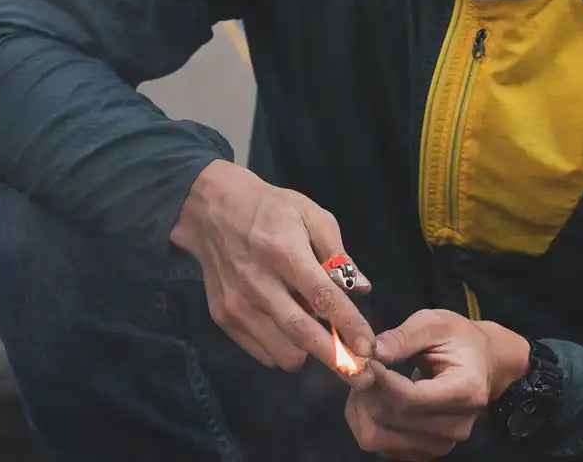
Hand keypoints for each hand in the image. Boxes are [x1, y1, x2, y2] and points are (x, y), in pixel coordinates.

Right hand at [169, 159, 374, 384]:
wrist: (213, 210)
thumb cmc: (271, 209)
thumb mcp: (311, 214)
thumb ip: (337, 253)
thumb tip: (362, 288)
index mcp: (284, 251)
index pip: (322, 297)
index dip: (348, 325)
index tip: (370, 347)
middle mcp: (258, 282)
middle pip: (301, 333)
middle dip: (336, 359)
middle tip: (363, 374)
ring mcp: (237, 304)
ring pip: (283, 352)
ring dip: (310, 352)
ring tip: (320, 332)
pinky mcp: (223, 318)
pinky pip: (264, 352)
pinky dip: (285, 349)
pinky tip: (291, 325)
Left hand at [344, 308, 529, 460]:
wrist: (483, 364)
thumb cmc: (459, 339)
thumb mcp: (434, 323)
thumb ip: (402, 337)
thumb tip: (370, 352)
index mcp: (465, 391)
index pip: (411, 398)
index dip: (380, 381)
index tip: (362, 360)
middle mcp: (455, 426)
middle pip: (392, 419)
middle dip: (367, 391)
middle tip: (360, 364)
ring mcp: (440, 444)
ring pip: (378, 438)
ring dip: (361, 408)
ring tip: (366, 380)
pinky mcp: (424, 451)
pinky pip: (380, 445)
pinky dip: (367, 420)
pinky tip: (374, 395)